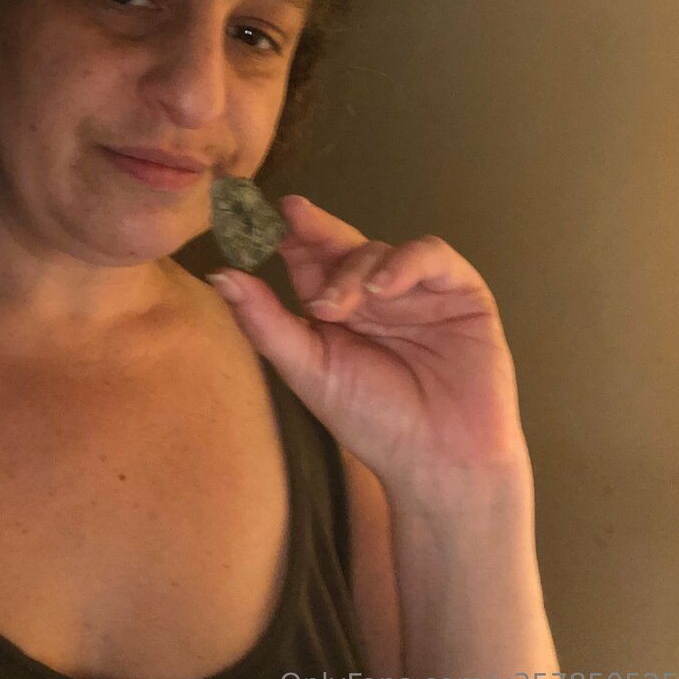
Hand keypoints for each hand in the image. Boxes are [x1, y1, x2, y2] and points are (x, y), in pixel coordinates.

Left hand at [207, 195, 529, 492]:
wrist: (439, 463)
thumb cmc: (373, 421)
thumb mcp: (309, 371)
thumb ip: (265, 322)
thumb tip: (218, 275)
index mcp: (337, 307)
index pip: (307, 260)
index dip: (284, 237)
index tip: (255, 218)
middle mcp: (375, 293)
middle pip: (341, 244)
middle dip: (315, 230)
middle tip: (291, 216)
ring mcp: (417, 290)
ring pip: (379, 249)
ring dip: (353, 268)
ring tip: (337, 306)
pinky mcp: (460, 291)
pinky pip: (433, 257)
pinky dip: (405, 263)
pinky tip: (383, 288)